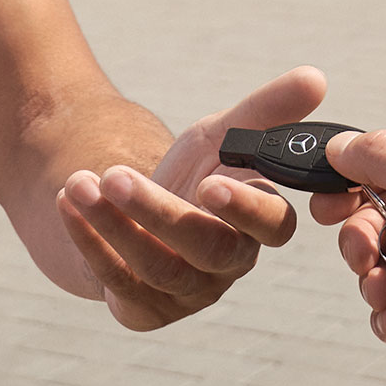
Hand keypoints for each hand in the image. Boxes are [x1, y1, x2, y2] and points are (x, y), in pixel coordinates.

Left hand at [55, 66, 316, 329]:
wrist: (136, 209)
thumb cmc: (194, 171)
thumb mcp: (225, 135)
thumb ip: (268, 110)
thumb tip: (316, 76)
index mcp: (259, 226)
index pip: (272, 225)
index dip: (246, 209)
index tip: (210, 183)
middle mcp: (228, 266)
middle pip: (205, 248)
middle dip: (158, 212)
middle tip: (116, 175)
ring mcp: (187, 293)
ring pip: (156, 267)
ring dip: (113, 224)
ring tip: (81, 181)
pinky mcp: (144, 310)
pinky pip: (118, 283)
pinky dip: (90, 241)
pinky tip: (69, 202)